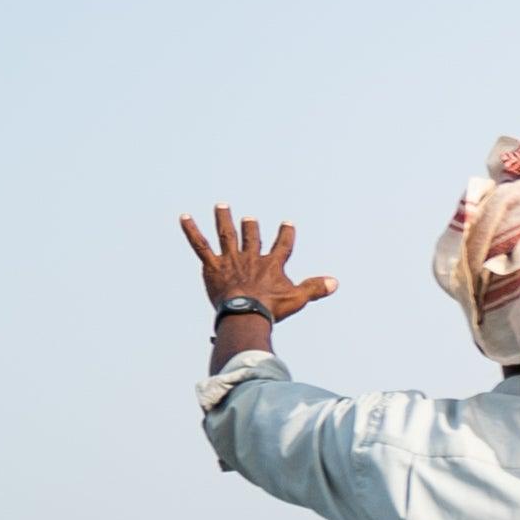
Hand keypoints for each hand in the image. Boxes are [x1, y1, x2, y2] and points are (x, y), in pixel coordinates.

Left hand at [179, 208, 336, 322]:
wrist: (245, 312)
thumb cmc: (271, 307)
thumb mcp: (297, 298)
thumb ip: (315, 288)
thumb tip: (335, 282)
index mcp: (272, 264)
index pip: (282, 245)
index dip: (286, 234)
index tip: (287, 224)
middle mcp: (251, 257)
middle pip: (251, 237)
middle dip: (251, 227)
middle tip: (249, 219)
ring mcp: (231, 259)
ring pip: (227, 234)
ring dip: (224, 219)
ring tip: (221, 206)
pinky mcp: (213, 265)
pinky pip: (200, 245)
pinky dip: (191, 230)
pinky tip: (184, 217)